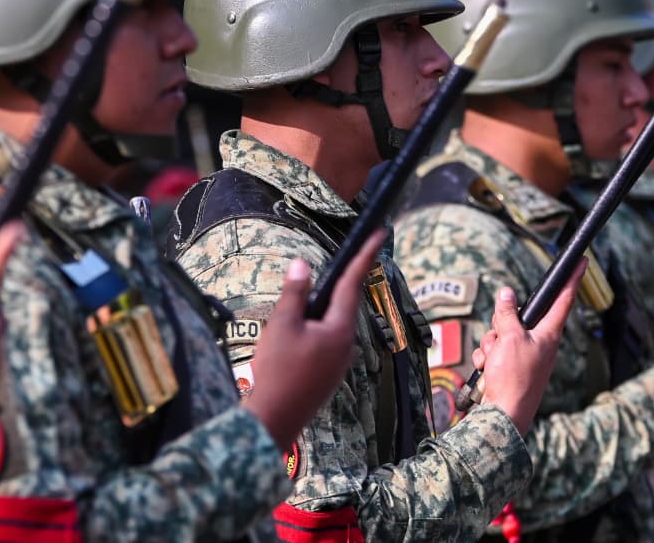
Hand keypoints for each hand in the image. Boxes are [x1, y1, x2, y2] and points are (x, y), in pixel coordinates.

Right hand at [243, 230, 381, 449]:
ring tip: (291, 317)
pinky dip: (311, 333)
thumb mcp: (282, 324)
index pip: (352, 283)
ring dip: (316, 314)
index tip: (379, 233)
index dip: (365, 255)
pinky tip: (291, 340)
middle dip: (333, 286)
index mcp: (338, 330)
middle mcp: (345, 346)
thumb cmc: (277, 372)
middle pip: (339, 305)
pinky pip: (323, 343)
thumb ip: (295, 292)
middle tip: (331, 269)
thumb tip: (303, 264)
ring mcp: (338, 363)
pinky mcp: (328, 375)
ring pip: (329, 326)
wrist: (275, 420)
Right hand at [470, 257, 584, 434]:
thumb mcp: (509, 339)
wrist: (503, 415)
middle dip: (502, 322)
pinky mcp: (511, 367)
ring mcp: (525, 355)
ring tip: (494, 359)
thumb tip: (507, 294)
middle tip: (501, 335)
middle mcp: (540, 342)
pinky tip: (489, 369)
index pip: (563, 300)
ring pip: (502, 333)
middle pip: (519, 316)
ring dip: (492, 343)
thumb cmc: (514, 378)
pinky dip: (488, 357)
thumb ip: (507, 314)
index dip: (572, 279)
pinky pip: (494, 350)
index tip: (583, 262)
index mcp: (549, 334)